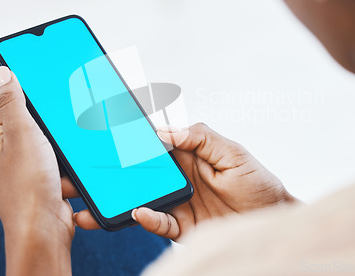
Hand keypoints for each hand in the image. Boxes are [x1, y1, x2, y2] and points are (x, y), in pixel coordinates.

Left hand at [0, 67, 73, 275]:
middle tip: (65, 98)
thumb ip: (13, 103)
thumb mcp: (21, 135)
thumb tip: (2, 72)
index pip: (3, 94)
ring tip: (72, 136)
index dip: (19, 76)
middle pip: (31, 114)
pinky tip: (78, 158)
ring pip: (52, 135)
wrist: (44, 229)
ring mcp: (30, 161)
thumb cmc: (27, 186)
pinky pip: (63, 155)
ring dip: (64, 136)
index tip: (37, 61)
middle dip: (50, 109)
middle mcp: (10, 146)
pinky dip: (72, 156)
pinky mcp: (48, 174)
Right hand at [68, 123, 295, 240]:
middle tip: (83, 167)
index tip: (104, 129)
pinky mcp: (180, 225)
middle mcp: (177, 176)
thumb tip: (164, 132)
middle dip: (111, 169)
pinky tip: (137, 213)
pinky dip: (146, 218)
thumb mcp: (234, 153)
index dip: (130, 136)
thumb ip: (201, 138)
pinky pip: (157, 222)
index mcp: (188, 153)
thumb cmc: (258, 183)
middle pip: (138, 170)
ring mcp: (177, 201)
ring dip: (116, 197)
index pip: (153, 142)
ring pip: (140, 196)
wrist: (272, 222)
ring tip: (91, 198)